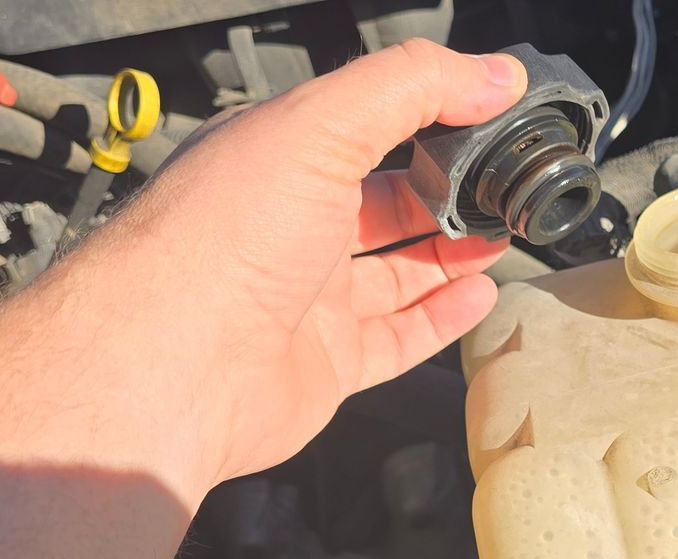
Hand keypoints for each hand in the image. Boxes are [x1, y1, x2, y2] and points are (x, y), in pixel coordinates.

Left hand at [47, 39, 527, 490]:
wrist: (173, 363)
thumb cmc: (224, 237)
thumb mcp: (320, 126)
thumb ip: (410, 87)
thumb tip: (495, 74)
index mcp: (276, 157)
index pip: (363, 123)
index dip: (428, 112)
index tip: (492, 106)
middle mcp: (288, 225)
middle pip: (384, 199)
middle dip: (445, 186)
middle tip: (504, 178)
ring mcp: (308, 298)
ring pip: (396, 271)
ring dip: (451, 250)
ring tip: (502, 231)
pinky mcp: (326, 364)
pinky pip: (398, 337)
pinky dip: (443, 316)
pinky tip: (480, 293)